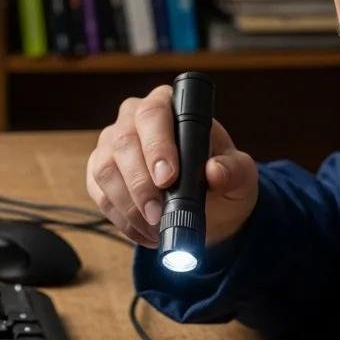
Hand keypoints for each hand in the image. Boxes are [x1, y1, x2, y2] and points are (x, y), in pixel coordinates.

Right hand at [85, 85, 258, 248]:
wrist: (208, 208)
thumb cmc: (222, 181)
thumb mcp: (240, 176)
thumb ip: (233, 170)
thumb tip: (215, 170)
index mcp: (169, 107)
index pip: (153, 114)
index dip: (157, 146)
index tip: (168, 178)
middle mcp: (133, 120)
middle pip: (123, 142)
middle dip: (140, 184)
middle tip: (158, 214)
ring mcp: (112, 147)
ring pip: (105, 170)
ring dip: (128, 205)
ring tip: (154, 227)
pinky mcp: (99, 176)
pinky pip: (101, 195)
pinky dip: (122, 219)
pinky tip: (144, 232)